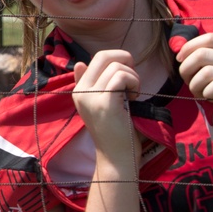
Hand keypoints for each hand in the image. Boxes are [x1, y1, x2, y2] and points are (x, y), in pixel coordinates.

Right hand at [72, 50, 141, 168]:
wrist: (116, 156)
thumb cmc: (113, 130)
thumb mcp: (97, 104)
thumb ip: (90, 84)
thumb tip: (81, 63)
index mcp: (78, 89)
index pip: (97, 58)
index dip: (117, 60)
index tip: (126, 78)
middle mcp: (80, 91)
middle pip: (104, 55)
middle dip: (125, 60)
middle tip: (133, 79)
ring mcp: (91, 97)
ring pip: (117, 67)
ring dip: (133, 77)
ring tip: (133, 94)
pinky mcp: (105, 102)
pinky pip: (121, 77)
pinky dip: (133, 83)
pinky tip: (133, 97)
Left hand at [176, 32, 212, 144]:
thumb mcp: (208, 72)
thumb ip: (198, 59)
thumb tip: (179, 52)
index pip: (209, 38)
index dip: (189, 47)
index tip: (180, 61)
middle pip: (202, 54)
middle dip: (186, 70)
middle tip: (189, 82)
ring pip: (206, 72)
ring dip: (195, 85)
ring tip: (200, 93)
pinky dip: (206, 94)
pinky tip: (210, 99)